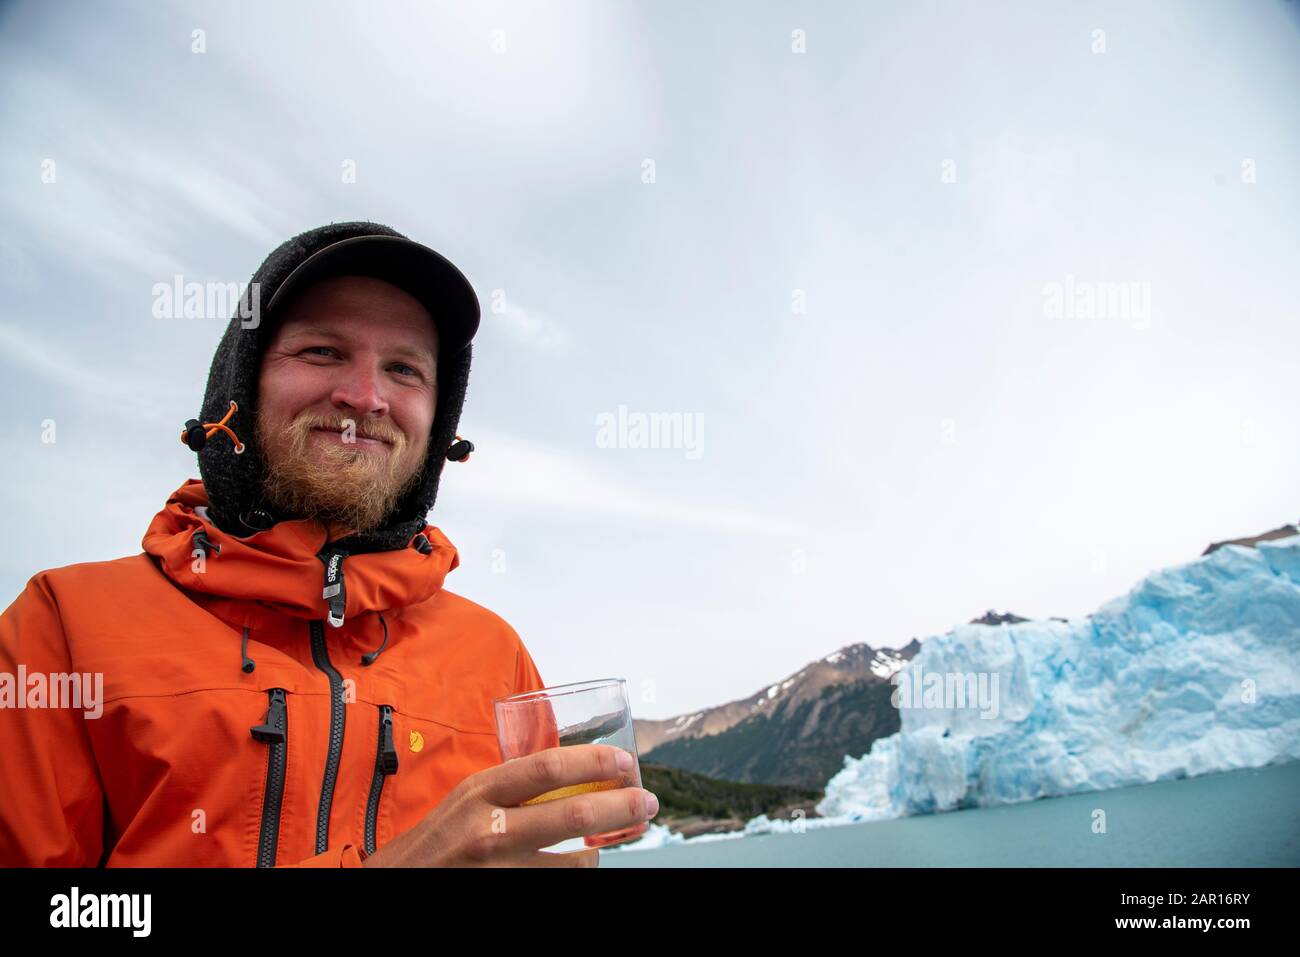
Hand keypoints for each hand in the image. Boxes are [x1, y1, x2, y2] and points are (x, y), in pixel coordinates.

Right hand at [361, 743, 656, 866]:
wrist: (398, 883)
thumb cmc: (436, 840)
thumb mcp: (467, 799)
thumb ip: (510, 787)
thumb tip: (570, 773)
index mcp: (481, 792)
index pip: (547, 768)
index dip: (594, 762)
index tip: (625, 763)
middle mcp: (490, 829)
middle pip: (574, 815)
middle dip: (622, 807)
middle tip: (647, 802)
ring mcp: (500, 870)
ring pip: (575, 863)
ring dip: (600, 853)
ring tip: (609, 843)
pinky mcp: (506, 895)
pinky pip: (559, 886)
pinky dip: (577, 875)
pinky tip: (580, 867)